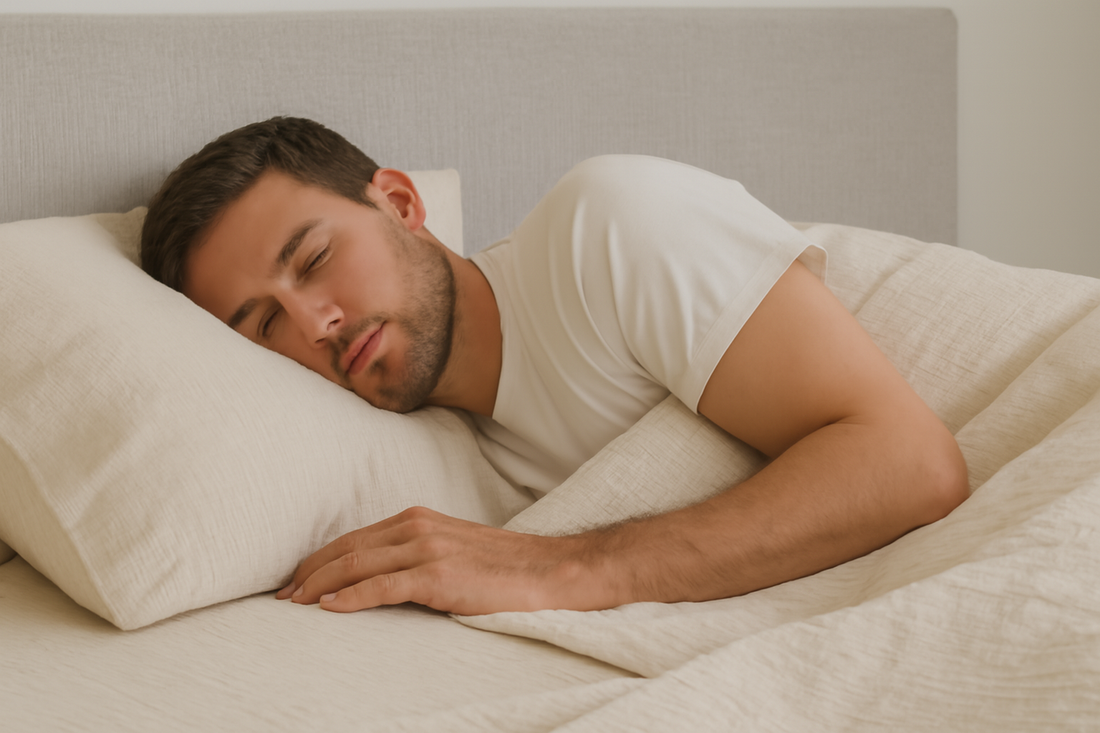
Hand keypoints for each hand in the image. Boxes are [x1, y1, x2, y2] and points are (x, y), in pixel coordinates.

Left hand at [275, 506, 610, 614]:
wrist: (548, 571)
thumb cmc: (501, 568)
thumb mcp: (451, 550)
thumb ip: (415, 554)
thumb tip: (376, 578)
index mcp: (417, 518)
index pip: (354, 538)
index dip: (319, 560)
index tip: (295, 580)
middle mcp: (417, 526)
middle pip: (346, 548)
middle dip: (308, 572)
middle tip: (281, 596)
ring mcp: (427, 549)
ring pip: (356, 565)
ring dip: (318, 586)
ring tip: (294, 605)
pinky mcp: (437, 576)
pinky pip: (381, 586)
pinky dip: (350, 598)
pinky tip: (328, 608)